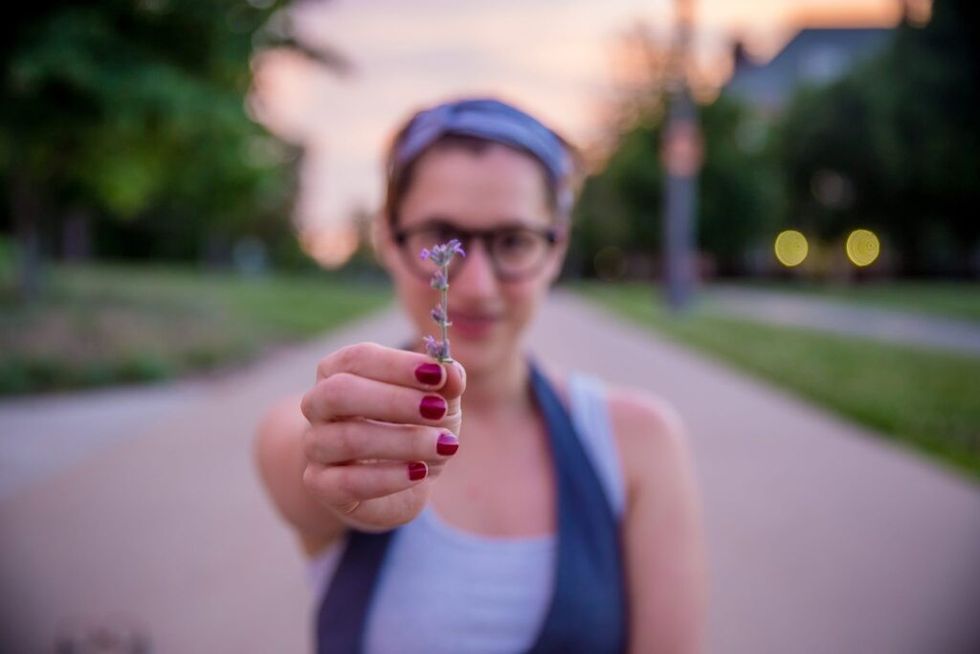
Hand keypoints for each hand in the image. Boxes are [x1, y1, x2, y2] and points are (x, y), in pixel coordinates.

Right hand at [299, 342, 465, 530]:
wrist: (397, 484)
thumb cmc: (413, 427)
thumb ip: (446, 383)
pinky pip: (347, 482)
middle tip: (438, 410)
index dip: (397, 365)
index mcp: (339, 371)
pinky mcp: (321, 485)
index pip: (359, 358)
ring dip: (403, 441)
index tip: (438, 374)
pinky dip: (388, 477)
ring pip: (348, 438)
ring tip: (444, 445)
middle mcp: (318, 405)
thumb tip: (452, 372)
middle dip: (394, 400)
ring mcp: (314, 446)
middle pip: (339, 393)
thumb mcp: (438, 402)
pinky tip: (419, 473)